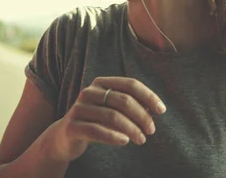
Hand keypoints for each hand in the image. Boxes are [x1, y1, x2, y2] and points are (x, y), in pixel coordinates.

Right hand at [49, 77, 165, 161]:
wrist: (64, 137)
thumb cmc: (96, 121)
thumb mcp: (113, 110)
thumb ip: (132, 105)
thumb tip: (153, 108)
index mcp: (101, 83)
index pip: (130, 84)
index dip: (148, 96)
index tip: (161, 110)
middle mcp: (89, 92)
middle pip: (123, 100)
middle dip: (142, 116)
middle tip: (151, 130)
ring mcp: (78, 108)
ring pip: (112, 116)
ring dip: (132, 129)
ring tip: (141, 139)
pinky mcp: (72, 126)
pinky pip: (97, 131)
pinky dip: (114, 136)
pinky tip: (125, 141)